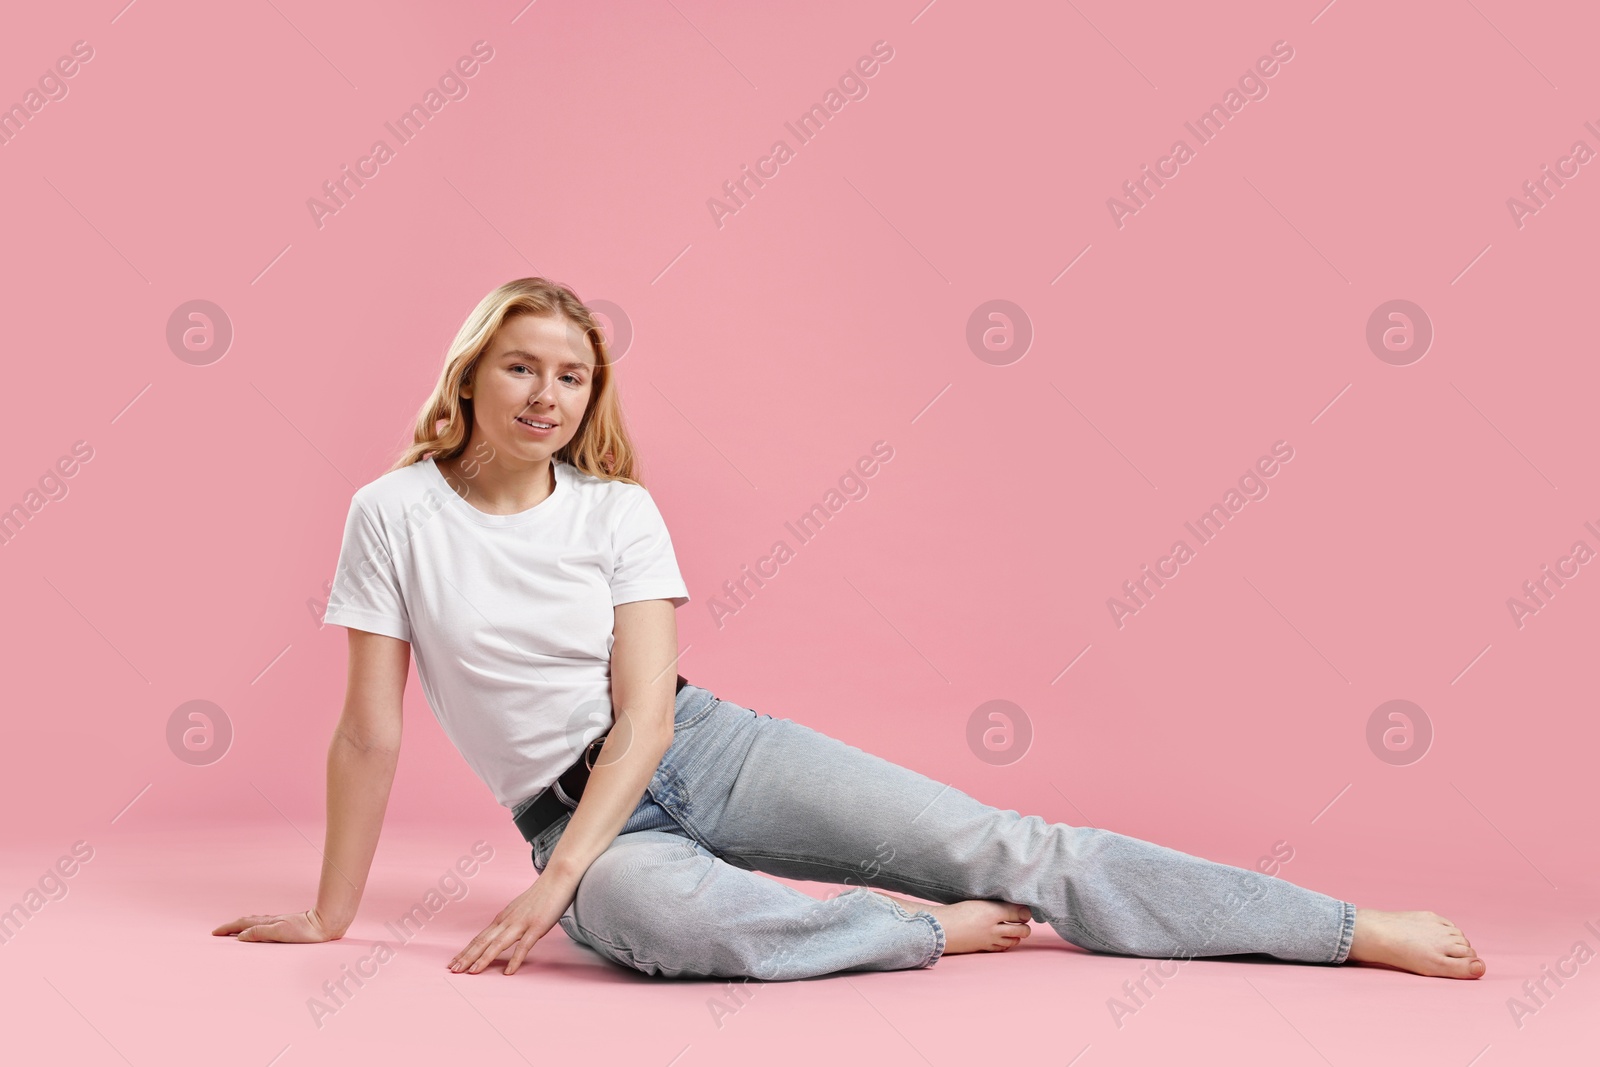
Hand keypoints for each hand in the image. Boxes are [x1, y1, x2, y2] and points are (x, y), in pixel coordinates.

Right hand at [211, 908, 344, 942]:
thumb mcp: (280, 932)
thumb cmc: (305, 930)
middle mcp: (271, 921)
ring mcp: (278, 922)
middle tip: (218, 932)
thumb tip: (240, 936)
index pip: (242, 924)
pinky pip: (263, 925)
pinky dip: (253, 926)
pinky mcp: (286, 926)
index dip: (228, 928)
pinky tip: (258, 928)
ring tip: (233, 930)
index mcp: (268, 923)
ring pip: (254, 923)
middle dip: (231, 927)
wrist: (325, 924)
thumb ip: (260, 933)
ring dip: (241, 926)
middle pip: (246, 922)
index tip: (214, 933)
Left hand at [450, 875, 576, 974]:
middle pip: (483, 942)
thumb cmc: (542, 894)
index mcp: (503, 918)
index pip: (479, 938)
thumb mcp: (520, 908)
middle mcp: (508, 921)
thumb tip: (503, 932)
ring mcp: (522, 923)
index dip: (465, 951)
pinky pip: (524, 946)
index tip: (454, 962)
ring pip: (497, 944)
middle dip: (467, 957)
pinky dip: (514, 960)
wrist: (559, 877)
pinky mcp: (537, 926)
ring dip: (483, 959)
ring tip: (472, 972)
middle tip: (453, 970)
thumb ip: (511, 921)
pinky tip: (508, 972)